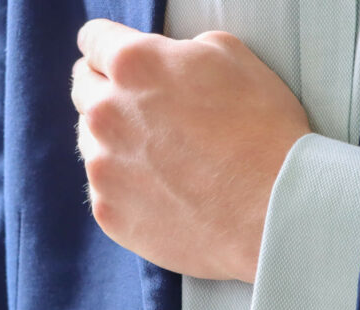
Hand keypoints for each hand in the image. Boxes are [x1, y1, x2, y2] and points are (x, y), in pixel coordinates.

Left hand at [70, 19, 311, 282]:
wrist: (275, 214)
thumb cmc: (265, 136)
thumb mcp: (232, 58)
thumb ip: (180, 50)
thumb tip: (166, 61)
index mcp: (132, 65)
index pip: (92, 42)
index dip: (111, 52)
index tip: (125, 69)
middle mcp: (106, 114)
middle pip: (85, 92)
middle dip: (112, 97)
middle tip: (151, 120)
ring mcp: (104, 170)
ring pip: (93, 146)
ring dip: (118, 148)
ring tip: (166, 165)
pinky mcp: (111, 216)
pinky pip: (106, 195)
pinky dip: (129, 194)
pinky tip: (167, 197)